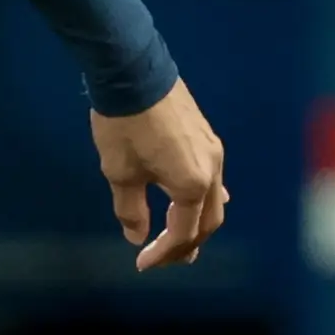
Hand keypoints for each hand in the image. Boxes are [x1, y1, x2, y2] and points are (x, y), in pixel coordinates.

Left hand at [93, 81, 226, 270]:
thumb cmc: (125, 126)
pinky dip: (201, 199)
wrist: (134, 72)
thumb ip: (131, 211)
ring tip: (181, 238)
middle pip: (208, 221)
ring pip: (214, 200)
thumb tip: (138, 237)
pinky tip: (192, 201)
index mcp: (192, 185)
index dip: (164, 253)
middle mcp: (212, 170)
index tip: (142, 263)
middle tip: (166, 259)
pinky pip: (213, 179)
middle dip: (187, 245)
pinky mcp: (207, 136)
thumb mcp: (120, 174)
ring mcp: (213, 151)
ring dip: (197, 222)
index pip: (183, 233)